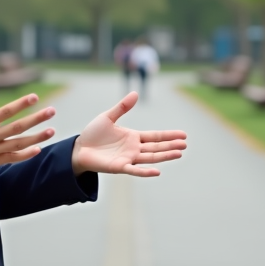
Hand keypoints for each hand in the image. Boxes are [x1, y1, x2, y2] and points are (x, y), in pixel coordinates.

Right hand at [0, 80, 55, 185]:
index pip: (4, 112)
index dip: (20, 104)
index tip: (34, 96)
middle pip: (16, 127)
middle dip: (35, 119)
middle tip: (51, 111)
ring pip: (17, 144)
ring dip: (36, 138)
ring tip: (51, 130)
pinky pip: (11, 159)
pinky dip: (24, 155)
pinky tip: (37, 149)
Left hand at [70, 92, 186, 176]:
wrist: (79, 149)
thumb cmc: (93, 134)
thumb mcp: (108, 117)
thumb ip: (122, 107)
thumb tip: (135, 93)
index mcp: (133, 137)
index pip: (155, 136)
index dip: (169, 135)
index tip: (183, 135)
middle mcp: (134, 149)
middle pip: (156, 147)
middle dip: (171, 146)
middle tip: (185, 144)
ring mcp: (128, 158)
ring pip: (150, 158)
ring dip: (165, 156)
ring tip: (179, 153)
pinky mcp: (119, 167)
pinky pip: (134, 170)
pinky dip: (146, 172)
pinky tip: (158, 171)